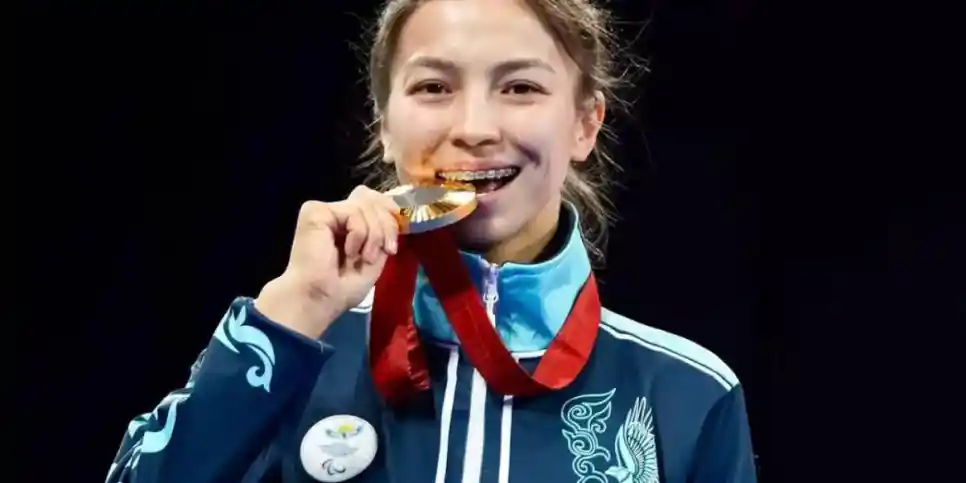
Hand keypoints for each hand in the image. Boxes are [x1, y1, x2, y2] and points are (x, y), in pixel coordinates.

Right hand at [254, 186, 399, 337]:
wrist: (320, 298)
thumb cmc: (343, 287)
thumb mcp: (375, 255)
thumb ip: (382, 230)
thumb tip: (392, 209)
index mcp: (347, 224)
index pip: (372, 200)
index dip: (389, 211)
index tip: (398, 234)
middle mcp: (335, 214)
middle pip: (372, 198)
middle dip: (387, 225)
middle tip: (387, 251)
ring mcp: (325, 211)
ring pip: (366, 205)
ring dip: (375, 235)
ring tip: (365, 258)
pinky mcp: (316, 211)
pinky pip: (353, 212)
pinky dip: (360, 233)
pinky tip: (349, 251)